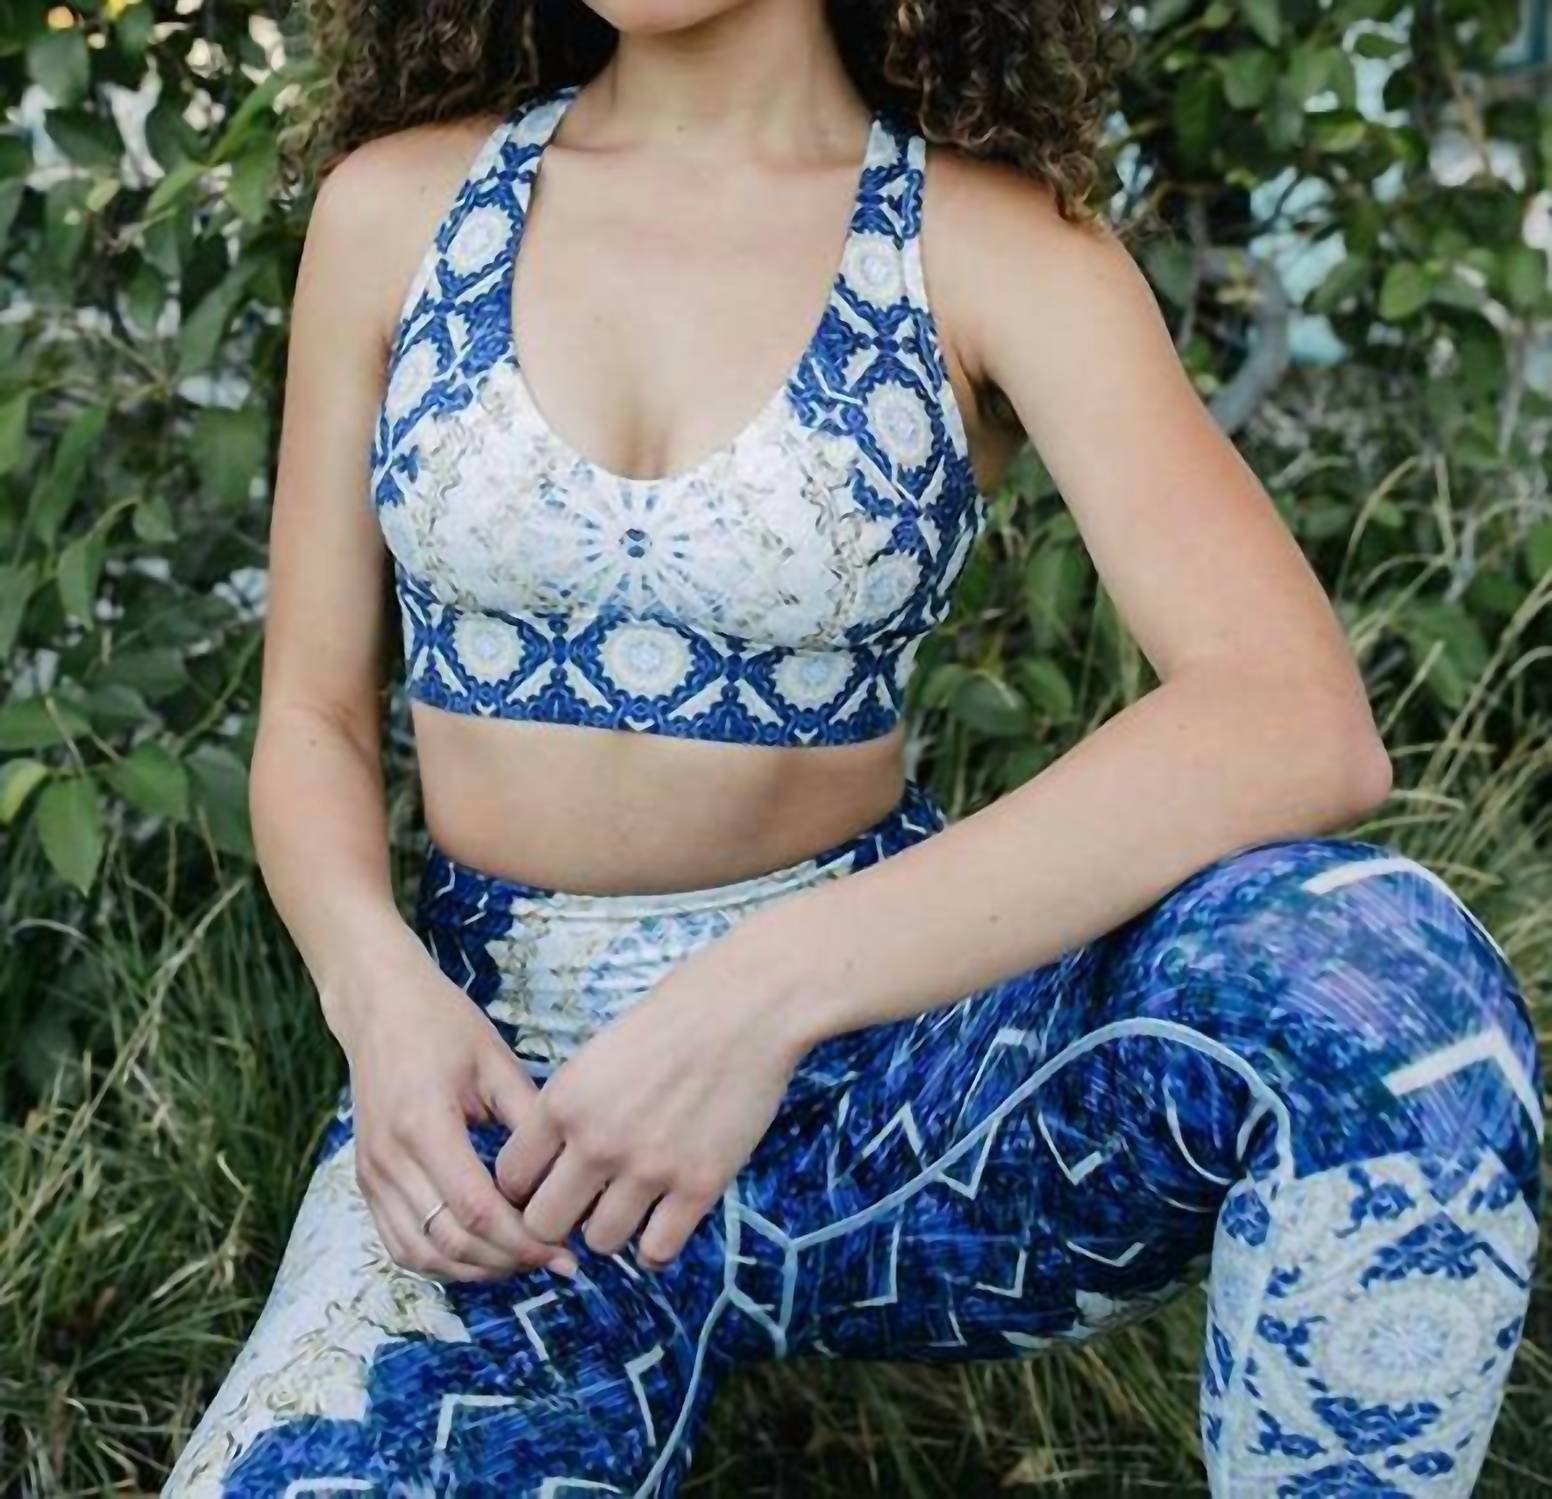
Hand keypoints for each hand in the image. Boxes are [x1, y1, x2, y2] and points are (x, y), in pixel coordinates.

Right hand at [323, 937, 578, 1282]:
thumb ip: (527, 1117)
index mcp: (424, 1125)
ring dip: (475, 1270)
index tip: (564, 1250)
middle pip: (451, 1242)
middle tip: (555, 1261)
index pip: (476, 1210)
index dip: (523, 1240)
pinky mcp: (367, 1181)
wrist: (378, 1007)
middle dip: (508, 1261)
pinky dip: (441, 1261)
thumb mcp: (495, 1060)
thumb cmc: (442, 1024)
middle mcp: (390, 1159)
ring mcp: (372, 1174)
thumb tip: (569, 1172)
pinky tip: (482, 1255)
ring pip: (422, 1254)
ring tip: (523, 1262)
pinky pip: (400, 1243)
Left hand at [493, 934, 807, 1268]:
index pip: (510, 1178)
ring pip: (599, 1242)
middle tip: (584, 1203)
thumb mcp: (599, 1053)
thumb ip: (571, 1108)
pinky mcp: (699, 1186)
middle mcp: (597, 1141)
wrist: (749, 1005)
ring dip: (611, 1228)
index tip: (548, 1181)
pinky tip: (664, 1218)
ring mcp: (649, 1168)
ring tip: (630, 1203)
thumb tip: (556, 1162)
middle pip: (543, 1223)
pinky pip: (657, 1251)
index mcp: (564, 1100)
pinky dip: (656, 1244)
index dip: (526, 1186)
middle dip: (559, 1218)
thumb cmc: (675, 1017)